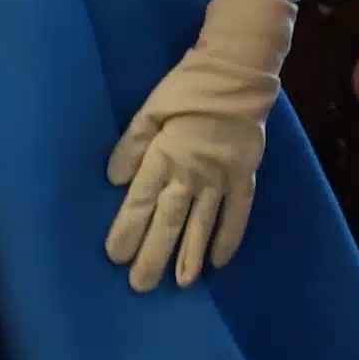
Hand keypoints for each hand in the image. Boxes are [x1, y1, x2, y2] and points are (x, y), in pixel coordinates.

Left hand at [104, 42, 275, 290]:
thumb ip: (132, 146)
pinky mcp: (244, 176)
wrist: (238, 73)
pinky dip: (229, 238)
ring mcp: (221, 178)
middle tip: (139, 285)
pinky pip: (238, 214)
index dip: (127, 230)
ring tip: (179, 285)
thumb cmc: (187, 88)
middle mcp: (191, 174)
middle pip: (169, 221)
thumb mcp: (150, 110)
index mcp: (164, 155)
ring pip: (202, 224)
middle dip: (153, 254)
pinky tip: (218, 262)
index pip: (141, 201)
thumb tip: (115, 180)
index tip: (114, 257)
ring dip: (189, 256)